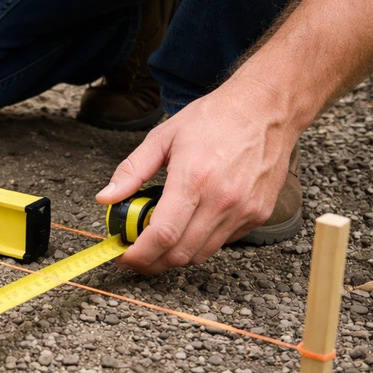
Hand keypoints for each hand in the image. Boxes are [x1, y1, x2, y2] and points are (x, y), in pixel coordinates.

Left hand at [96, 81, 298, 273]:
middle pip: (180, 254)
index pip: (162, 235)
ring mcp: (244, 210)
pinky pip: (222, 242)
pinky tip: (189, 225)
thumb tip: (106, 198)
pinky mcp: (258, 214)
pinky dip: (200, 242)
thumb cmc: (215, 119)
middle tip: (135, 254)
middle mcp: (222, 200)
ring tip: (158, 242)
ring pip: (201, 254)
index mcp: (193, 179)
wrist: (266, 109)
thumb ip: (131, 171)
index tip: (123, 256)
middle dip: (152, 262)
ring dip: (175, 256)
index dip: (139, 254)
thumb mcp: (162, 137)